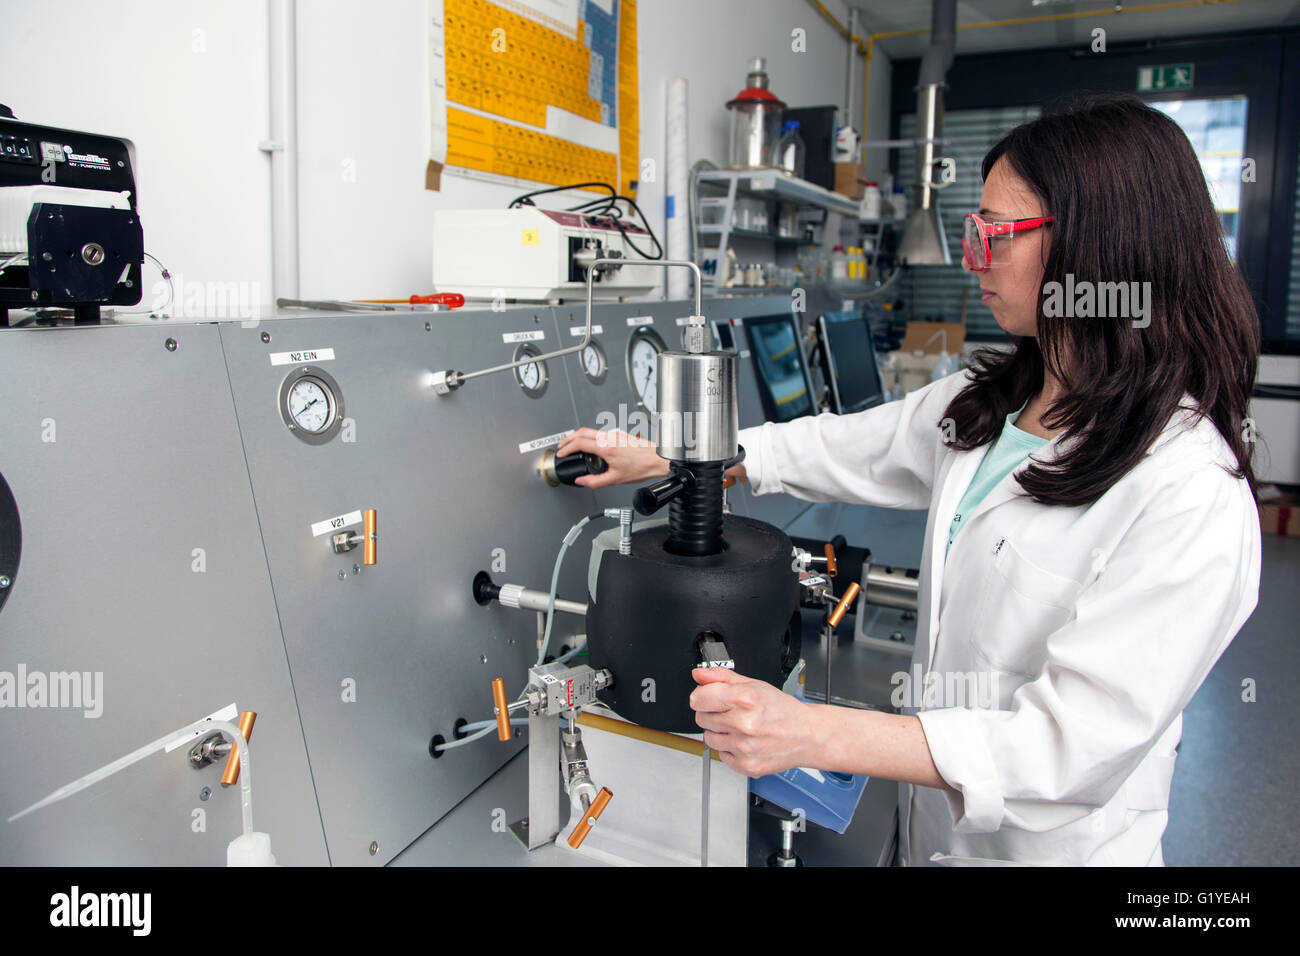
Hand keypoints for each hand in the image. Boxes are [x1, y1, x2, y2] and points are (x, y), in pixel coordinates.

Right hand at [555, 427, 668, 488]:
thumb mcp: (615, 479)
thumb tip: (582, 481)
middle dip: (568, 438)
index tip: (561, 453)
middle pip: (582, 432)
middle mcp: (610, 437)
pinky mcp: (619, 434)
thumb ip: (595, 482)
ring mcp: (615, 434)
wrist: (657, 459)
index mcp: (607, 447)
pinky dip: (589, 438)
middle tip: (562, 446)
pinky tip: (590, 447)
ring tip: (573, 446)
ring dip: (579, 437)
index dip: (567, 448)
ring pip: (591, 431)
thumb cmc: (642, 467)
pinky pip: (600, 434)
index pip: (580, 443)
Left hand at [690, 668, 825, 776]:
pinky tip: (745, 741)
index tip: (708, 697)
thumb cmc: (783, 710)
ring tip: (740, 728)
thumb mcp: (754, 685)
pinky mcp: (746, 766)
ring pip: (709, 738)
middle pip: (701, 718)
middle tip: (732, 713)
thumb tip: (699, 674)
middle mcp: (744, 724)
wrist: (807, 735)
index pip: (699, 699)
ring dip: (720, 732)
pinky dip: (730, 749)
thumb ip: (721, 677)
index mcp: (745, 699)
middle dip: (713, 713)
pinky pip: (721, 755)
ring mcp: (745, 747)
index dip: (701, 696)